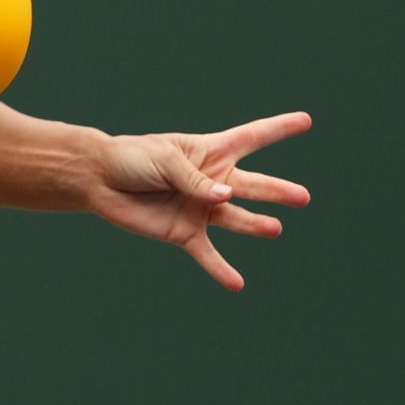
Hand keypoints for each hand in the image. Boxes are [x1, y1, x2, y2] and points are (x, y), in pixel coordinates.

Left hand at [86, 111, 312, 291]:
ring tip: (274, 228)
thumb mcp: (164, 159)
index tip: (306, 120)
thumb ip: (195, 178)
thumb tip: (225, 196)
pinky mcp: (185, 232)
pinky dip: (220, 269)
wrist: (98, 180)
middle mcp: (213, 181)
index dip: (279, 128)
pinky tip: (236, 284)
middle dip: (277, 190)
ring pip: (236, 217)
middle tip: (302, 196)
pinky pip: (207, 253)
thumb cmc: (132, 159)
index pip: (252, 137)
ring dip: (254, 224)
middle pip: (252, 184)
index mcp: (209, 152)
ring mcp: (201, 208)